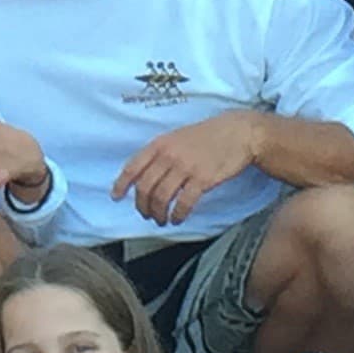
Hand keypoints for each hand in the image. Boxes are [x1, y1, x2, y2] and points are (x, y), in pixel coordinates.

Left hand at [112, 109, 264, 228]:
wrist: (237, 132)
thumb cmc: (207, 136)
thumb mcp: (176, 137)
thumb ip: (160, 153)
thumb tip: (143, 175)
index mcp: (160, 143)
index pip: (133, 166)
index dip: (121, 184)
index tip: (116, 197)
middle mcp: (169, 155)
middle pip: (145, 187)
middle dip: (142, 206)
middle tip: (146, 215)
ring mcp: (186, 167)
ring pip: (161, 198)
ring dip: (158, 214)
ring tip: (162, 220)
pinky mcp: (203, 179)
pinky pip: (183, 203)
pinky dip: (177, 215)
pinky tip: (178, 218)